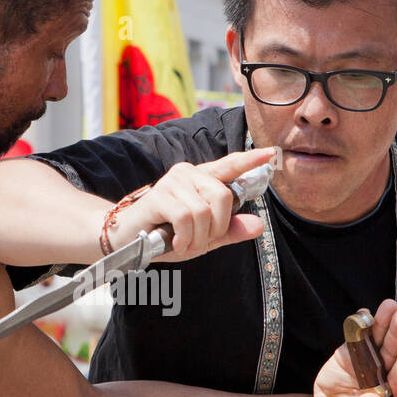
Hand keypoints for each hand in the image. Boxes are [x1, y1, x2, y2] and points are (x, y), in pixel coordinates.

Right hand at [115, 148, 275, 260]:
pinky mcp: (159, 196)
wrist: (125, 240)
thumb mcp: (203, 238)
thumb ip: (229, 232)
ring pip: (204, 212)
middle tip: (200, 241)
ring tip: (183, 243)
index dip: (250, 160)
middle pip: (223, 196)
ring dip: (197, 237)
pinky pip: (186, 218)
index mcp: (201, 180)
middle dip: (217, 227)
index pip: (229, 166)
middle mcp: (188, 173)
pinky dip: (184, 237)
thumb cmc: (164, 235)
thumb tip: (258, 225)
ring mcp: (173, 182)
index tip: (270, 153)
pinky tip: (175, 242)